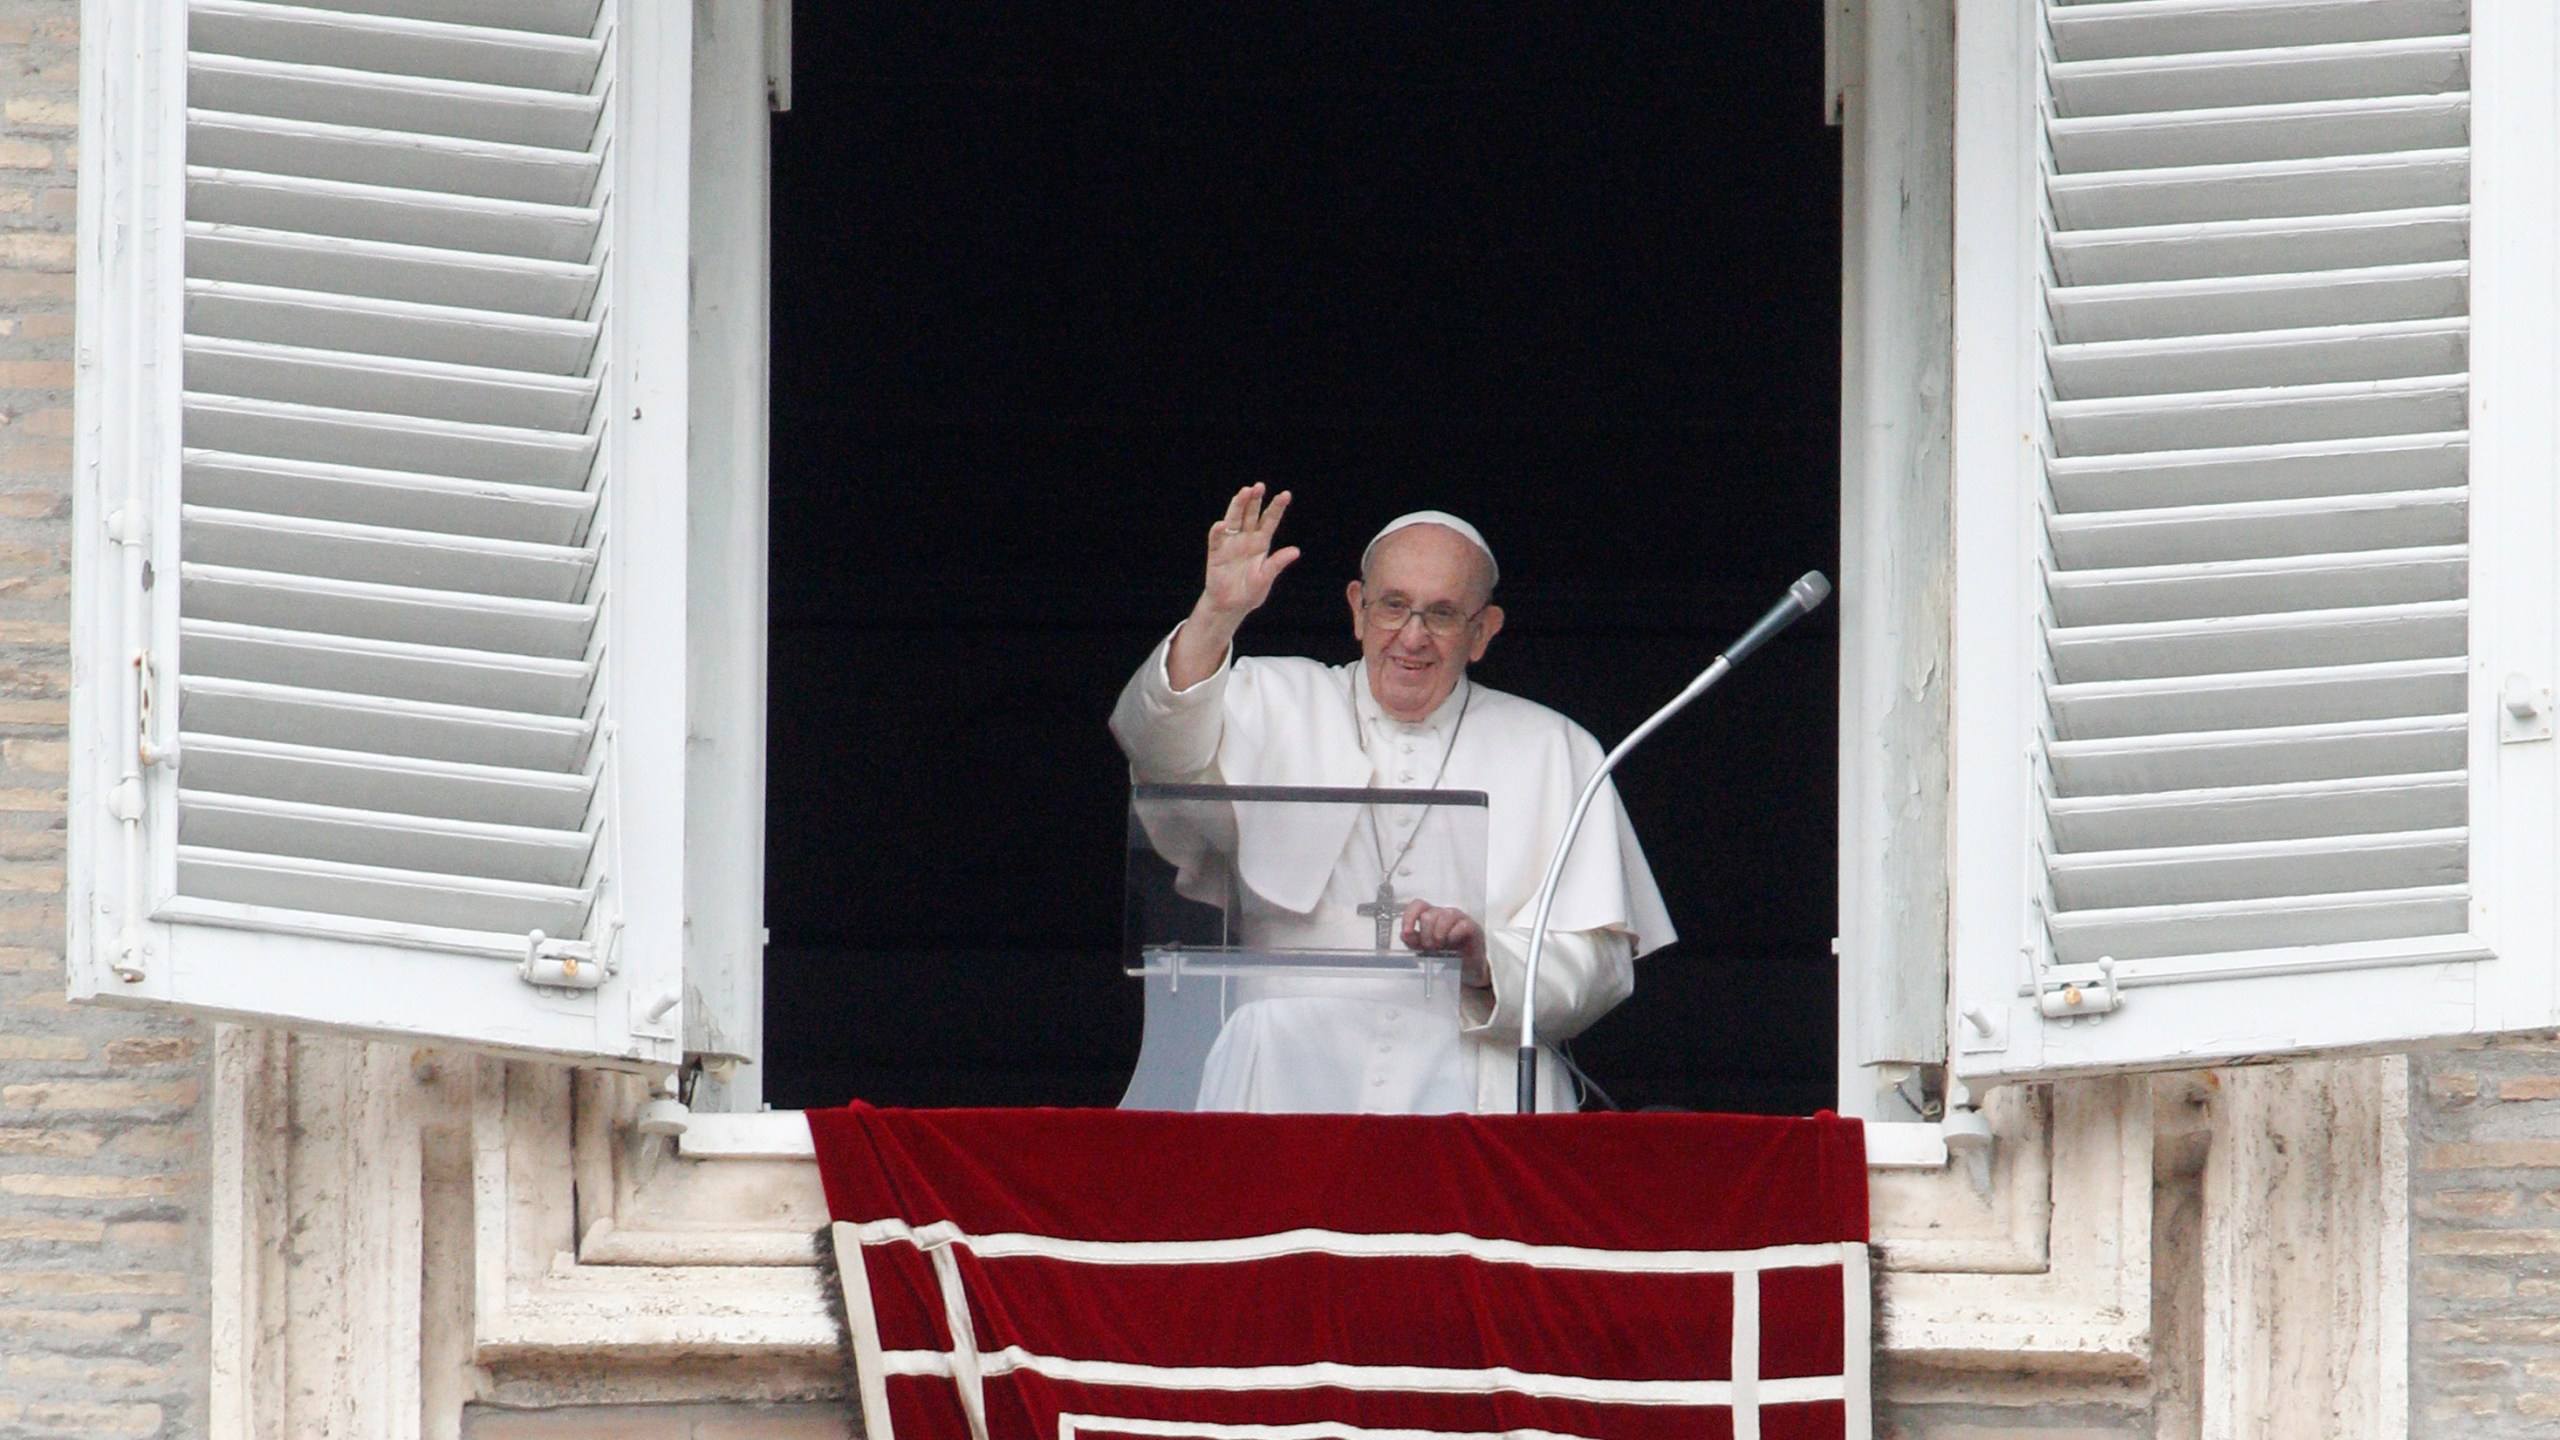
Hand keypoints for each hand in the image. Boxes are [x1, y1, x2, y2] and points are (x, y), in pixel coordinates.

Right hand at [1200, 484, 1299, 619]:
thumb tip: (1296, 551)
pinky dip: (1218, 531)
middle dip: (1255, 500)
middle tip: (1259, 486)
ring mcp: (1230, 543)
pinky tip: (1222, 524)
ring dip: (1238, 506)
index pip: (1270, 521)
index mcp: (1261, 543)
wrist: (1230, 606)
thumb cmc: (1250, 593)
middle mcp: (1246, 538)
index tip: (1286, 495)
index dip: (1277, 508)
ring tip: (1244, 492)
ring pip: (1234, 519)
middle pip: (1251, 514)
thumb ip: (1277, 564)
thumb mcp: (1266, 578)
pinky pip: (1217, 538)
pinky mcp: (1216, 552)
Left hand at [1401, 900, 1488, 988]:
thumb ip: (1413, 941)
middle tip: (1429, 947)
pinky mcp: (1472, 926)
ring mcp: (1458, 918)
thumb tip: (1404, 934)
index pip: (1417, 906)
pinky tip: (1452, 942)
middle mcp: (1443, 913)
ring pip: (1445, 915)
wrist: (1466, 965)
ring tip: (1440, 946)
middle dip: (1425, 934)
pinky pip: (1462, 925)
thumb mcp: (1425, 948)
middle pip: (1428, 915)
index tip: (1407, 932)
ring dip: (1439, 934)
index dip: (1409, 917)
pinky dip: (1454, 934)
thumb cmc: (1446, 951)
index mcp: (1430, 915)